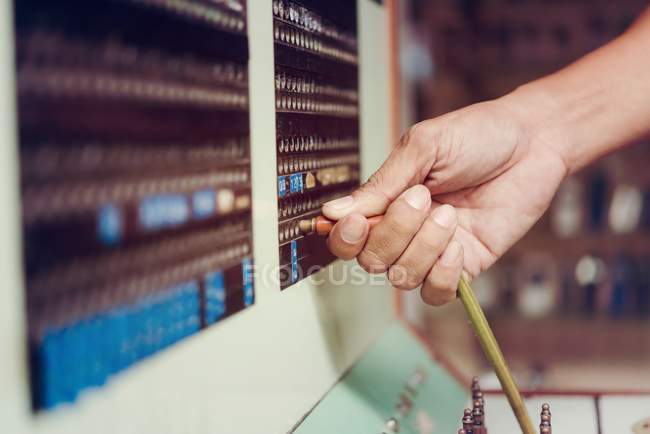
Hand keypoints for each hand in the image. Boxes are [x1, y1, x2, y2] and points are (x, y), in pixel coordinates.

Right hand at [323, 91, 568, 305]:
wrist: (533, 141)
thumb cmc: (478, 135)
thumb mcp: (424, 148)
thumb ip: (382, 183)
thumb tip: (334, 211)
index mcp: (387, 200)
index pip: (348, 235)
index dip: (344, 237)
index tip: (354, 221)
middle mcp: (405, 230)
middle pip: (371, 260)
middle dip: (393, 232)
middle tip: (422, 197)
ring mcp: (433, 250)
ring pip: (402, 277)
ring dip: (423, 247)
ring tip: (450, 213)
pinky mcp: (465, 264)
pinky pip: (437, 293)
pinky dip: (442, 274)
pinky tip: (457, 244)